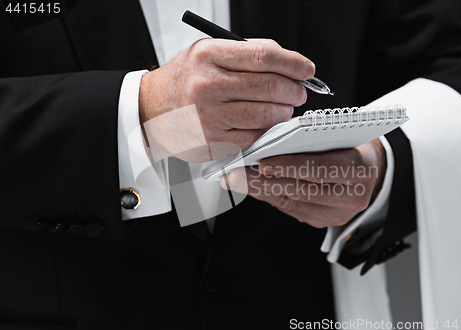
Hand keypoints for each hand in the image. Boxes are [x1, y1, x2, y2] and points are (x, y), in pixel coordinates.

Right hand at [138, 38, 314, 161]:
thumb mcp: (208, 53)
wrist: (151, 109)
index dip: (293, 63)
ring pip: (266, 115)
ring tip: (282, 108)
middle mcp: (207, 86)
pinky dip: (267, 131)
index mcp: (209, 56)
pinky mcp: (213, 142)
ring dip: (284, 113)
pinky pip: (254, 137)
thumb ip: (247, 54)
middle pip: (269, 87)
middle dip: (294, 90)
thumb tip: (290, 63)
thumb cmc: (185, 81)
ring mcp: (209, 117)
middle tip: (299, 92)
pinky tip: (264, 124)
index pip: (263, 56)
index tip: (307, 70)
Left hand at [221, 139, 386, 227]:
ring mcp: (337, 214)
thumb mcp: (340, 133)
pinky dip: (269, 197)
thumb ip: (311, 136)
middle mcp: (351, 196)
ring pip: (292, 203)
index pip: (320, 169)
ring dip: (260, 190)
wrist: (372, 171)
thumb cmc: (351, 146)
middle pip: (301, 190)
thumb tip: (271, 138)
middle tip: (235, 174)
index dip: (289, 166)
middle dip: (264, 181)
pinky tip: (251, 186)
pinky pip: (291, 209)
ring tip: (235, 180)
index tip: (262, 162)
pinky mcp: (323, 221)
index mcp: (359, 169)